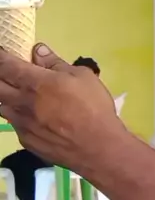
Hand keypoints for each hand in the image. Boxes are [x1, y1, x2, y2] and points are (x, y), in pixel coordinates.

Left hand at [0, 44, 122, 172]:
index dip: (0, 57)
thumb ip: (56, 63)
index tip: (2, 53)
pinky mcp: (26, 141)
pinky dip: (19, 117)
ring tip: (19, 95)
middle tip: (9, 74)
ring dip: (6, 98)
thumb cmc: (94, 107)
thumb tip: (38, 51)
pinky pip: (15, 124)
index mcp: (35, 83)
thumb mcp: (82, 77)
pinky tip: (34, 118)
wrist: (99, 148)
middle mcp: (21, 103)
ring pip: (1, 107)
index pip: (5, 66)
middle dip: (0, 77)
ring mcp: (21, 124)